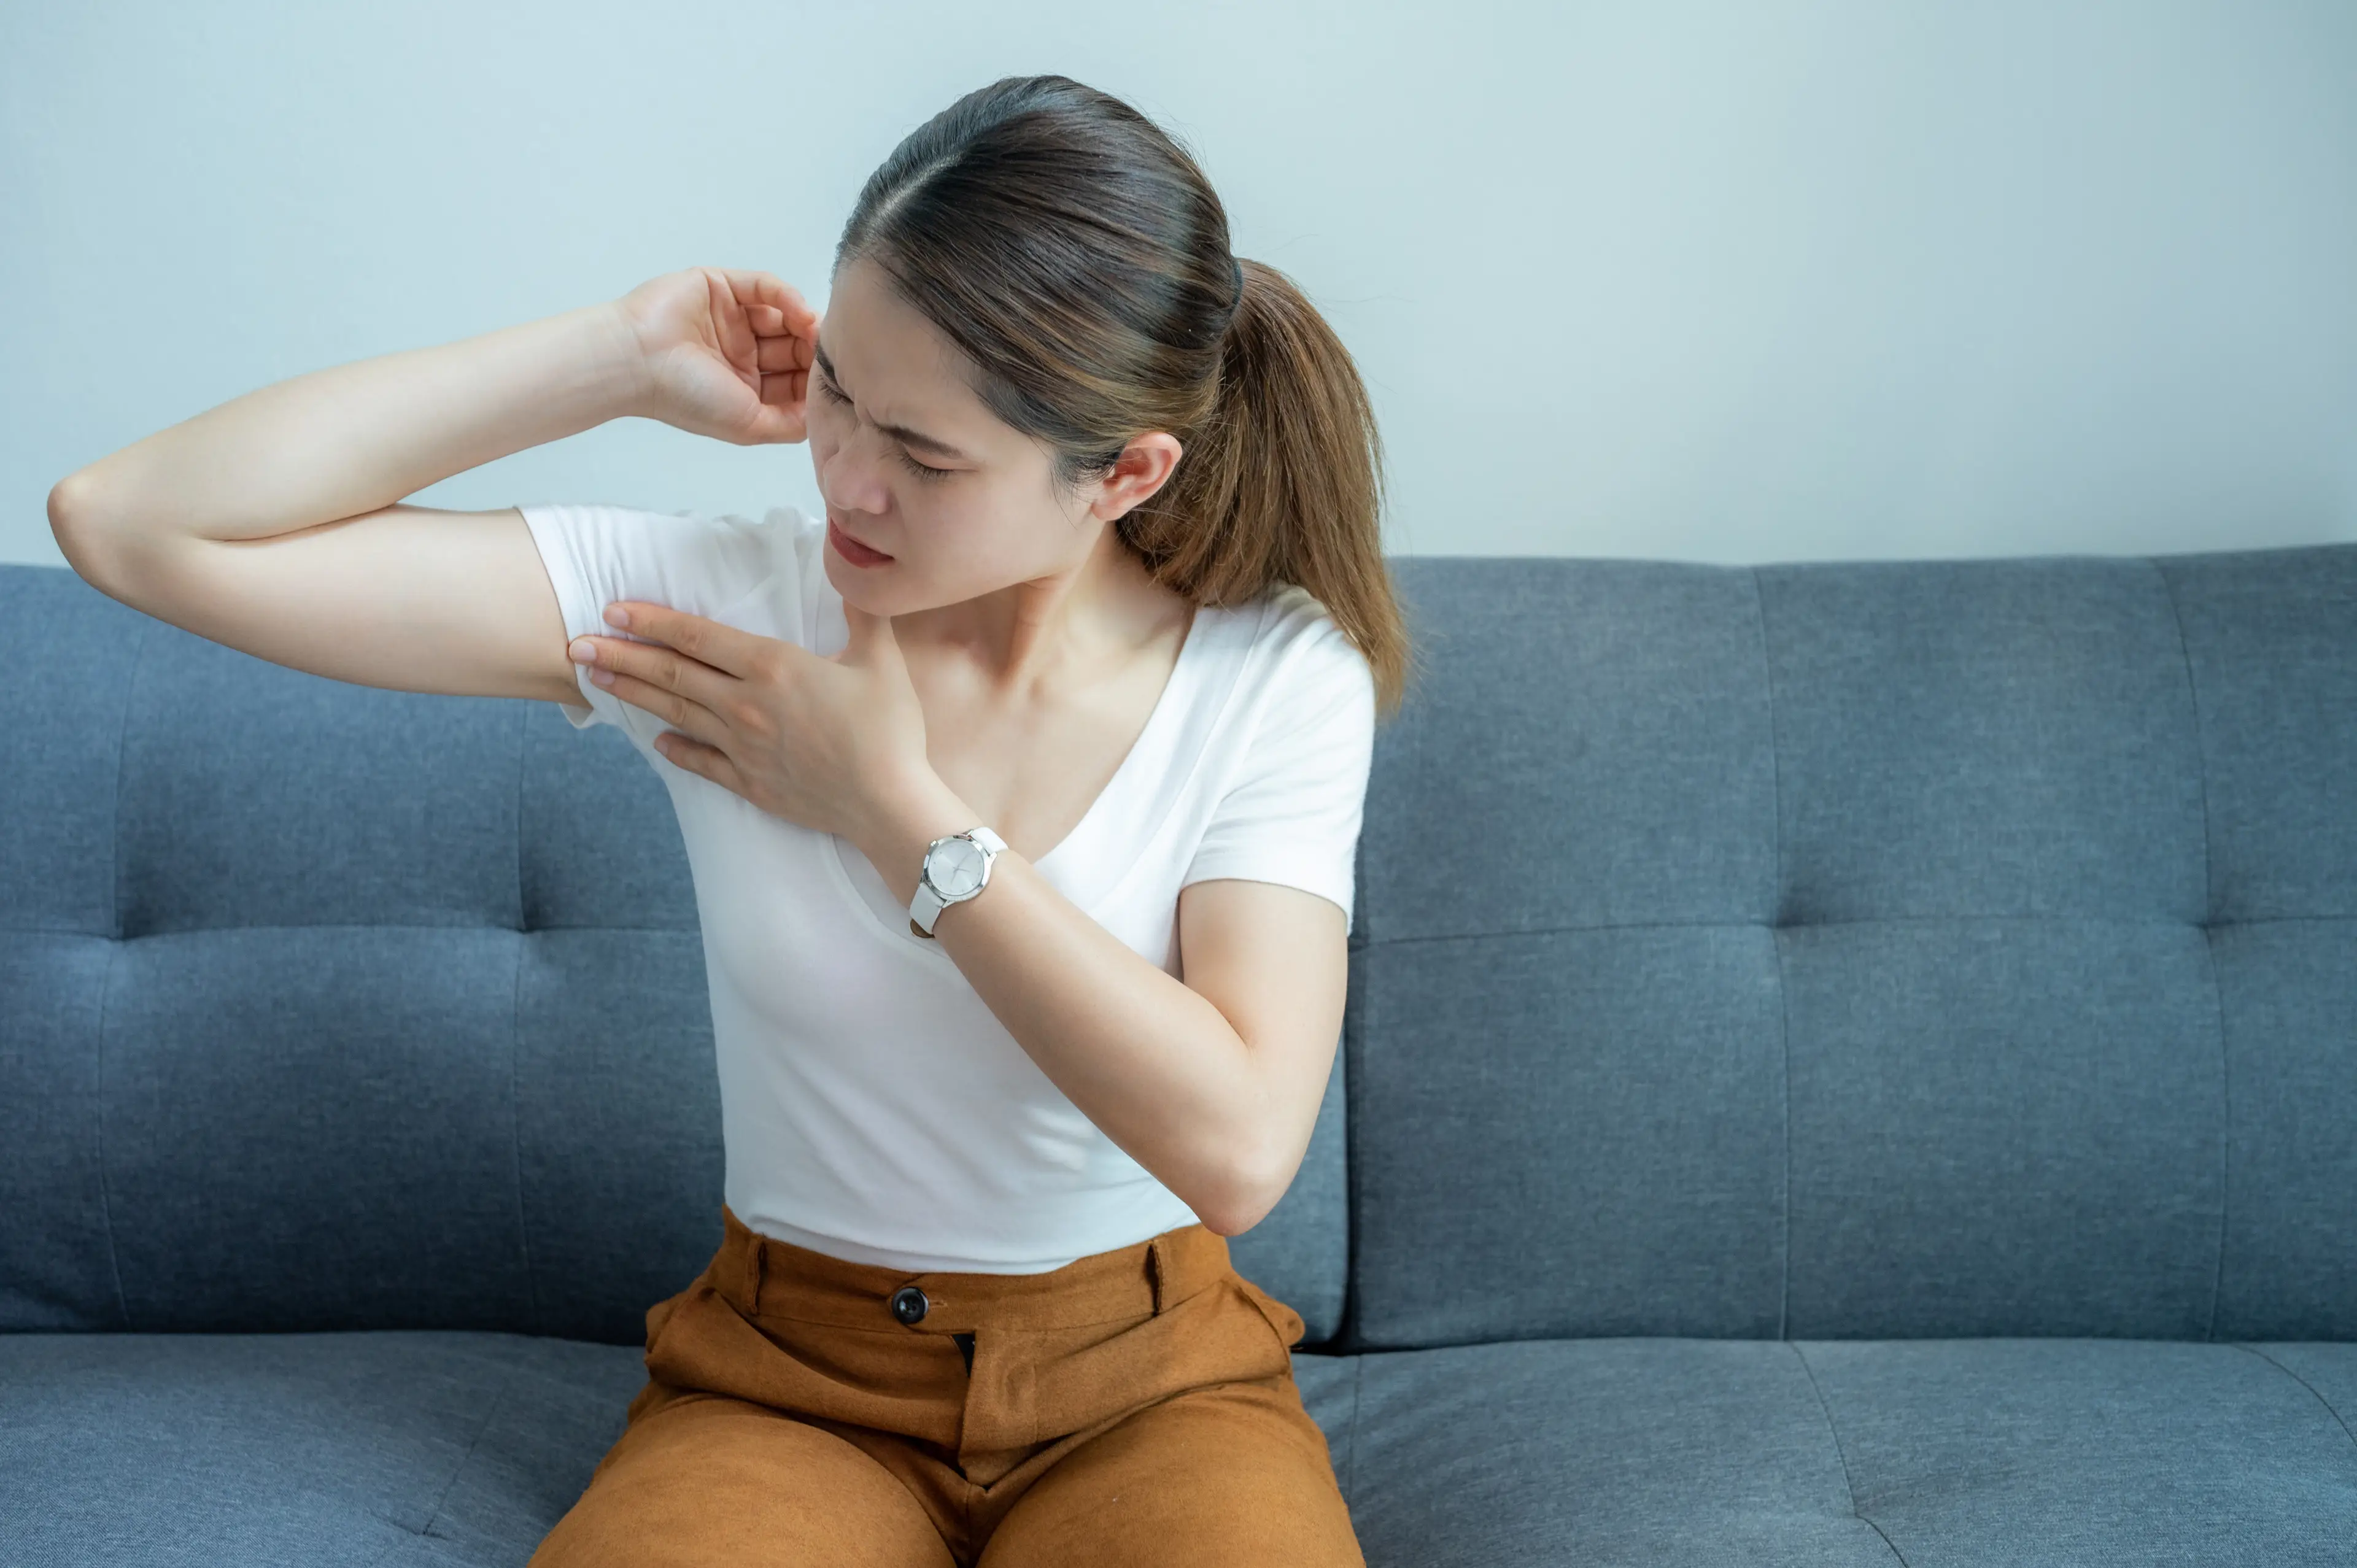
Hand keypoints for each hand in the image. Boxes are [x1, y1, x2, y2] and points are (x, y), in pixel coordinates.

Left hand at [565, 597, 961, 850]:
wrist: (888, 805)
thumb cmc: (889, 731)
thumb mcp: (880, 660)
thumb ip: (862, 612)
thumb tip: (853, 567)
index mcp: (773, 667)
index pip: (698, 637)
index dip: (653, 620)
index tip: (614, 609)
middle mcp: (746, 705)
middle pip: (672, 674)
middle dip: (620, 655)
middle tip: (575, 643)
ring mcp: (743, 748)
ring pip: (676, 713)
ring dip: (633, 694)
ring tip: (595, 678)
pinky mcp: (750, 783)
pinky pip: (702, 762)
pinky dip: (676, 749)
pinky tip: (656, 740)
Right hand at [610, 268, 820, 445]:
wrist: (636, 360)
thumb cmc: (686, 397)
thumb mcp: (749, 427)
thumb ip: (789, 424)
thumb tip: (823, 415)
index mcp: (747, 388)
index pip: (794, 380)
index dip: (816, 379)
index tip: (837, 379)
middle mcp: (742, 354)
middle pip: (794, 347)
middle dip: (814, 350)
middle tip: (834, 351)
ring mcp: (733, 320)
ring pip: (783, 316)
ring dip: (805, 323)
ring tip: (818, 331)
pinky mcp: (723, 287)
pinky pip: (764, 287)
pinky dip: (786, 296)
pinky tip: (800, 312)